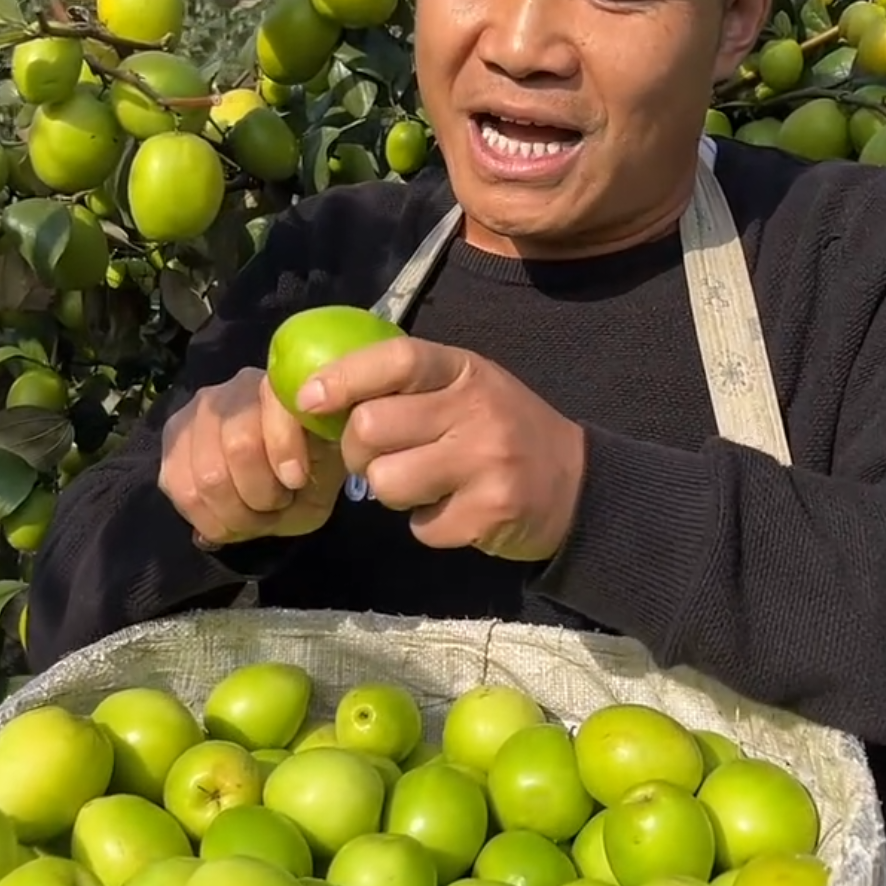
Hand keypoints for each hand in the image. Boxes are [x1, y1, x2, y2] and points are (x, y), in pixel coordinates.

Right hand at [159, 368, 345, 545]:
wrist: (277, 472)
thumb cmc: (308, 469)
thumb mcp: (327, 472)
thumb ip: (317, 468)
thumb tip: (287, 476)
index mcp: (282, 388)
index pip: (275, 404)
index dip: (283, 446)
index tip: (295, 481)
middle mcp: (235, 390)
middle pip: (238, 446)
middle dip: (260, 495)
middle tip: (274, 508)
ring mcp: (197, 413)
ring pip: (206, 475)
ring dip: (234, 513)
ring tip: (251, 517)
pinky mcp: (173, 440)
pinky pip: (179, 488)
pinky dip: (207, 518)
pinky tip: (225, 519)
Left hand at [297, 338, 586, 559]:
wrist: (577, 485)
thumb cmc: (503, 430)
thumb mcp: (467, 388)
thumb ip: (411, 386)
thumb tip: (325, 394)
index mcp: (465, 370)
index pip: (396, 358)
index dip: (343, 377)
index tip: (308, 399)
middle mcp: (476, 410)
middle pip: (371, 428)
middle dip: (357, 452)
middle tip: (375, 460)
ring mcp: (485, 463)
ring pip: (386, 482)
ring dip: (391, 493)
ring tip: (423, 486)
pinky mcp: (489, 513)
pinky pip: (420, 527)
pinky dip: (428, 526)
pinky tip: (455, 510)